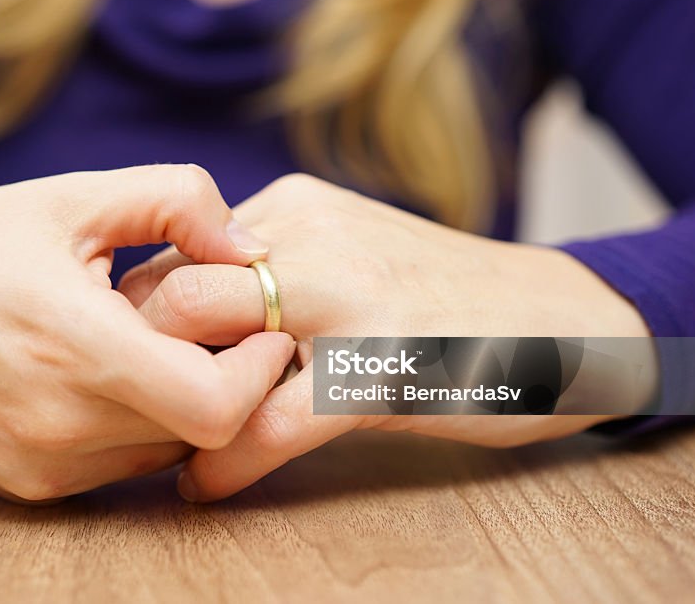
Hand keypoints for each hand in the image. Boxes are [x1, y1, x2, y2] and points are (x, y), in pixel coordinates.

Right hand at [0, 165, 294, 501]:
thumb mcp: (68, 196)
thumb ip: (176, 203)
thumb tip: (252, 251)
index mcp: (71, 341)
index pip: (214, 405)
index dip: (258, 371)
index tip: (262, 329)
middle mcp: (57, 421)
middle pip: (201, 431)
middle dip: (230, 380)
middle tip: (220, 329)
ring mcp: (40, 464)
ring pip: (166, 451)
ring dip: (186, 405)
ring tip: (159, 346)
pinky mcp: (27, 485)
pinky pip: (121, 465)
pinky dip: (141, 425)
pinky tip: (116, 376)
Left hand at [119, 174, 654, 500]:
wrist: (564, 320)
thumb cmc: (441, 298)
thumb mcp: (352, 249)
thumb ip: (275, 264)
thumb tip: (184, 303)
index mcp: (297, 208)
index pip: (178, 249)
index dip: (143, 313)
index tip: (130, 359)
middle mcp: (315, 239)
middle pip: (175, 289)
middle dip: (139, 357)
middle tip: (134, 407)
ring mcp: (351, 300)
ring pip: (213, 347)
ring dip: (173, 411)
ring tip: (163, 450)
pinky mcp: (385, 367)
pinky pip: (272, 422)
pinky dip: (226, 463)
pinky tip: (208, 485)